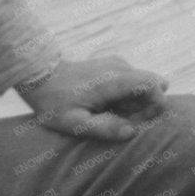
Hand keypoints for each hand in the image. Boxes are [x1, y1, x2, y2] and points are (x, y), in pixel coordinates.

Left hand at [19, 57, 167, 140]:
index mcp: (114, 79)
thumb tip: (131, 131)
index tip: (139, 121)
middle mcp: (120, 66)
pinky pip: (133, 82)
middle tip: (123, 118)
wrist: (38, 76)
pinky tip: (107, 104)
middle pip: (154, 84)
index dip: (156, 106)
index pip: (154, 86)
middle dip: (147, 105)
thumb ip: (104, 128)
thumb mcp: (74, 122)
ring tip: (110, 112)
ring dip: (136, 101)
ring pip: (144, 84)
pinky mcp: (114, 65)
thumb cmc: (54, 102)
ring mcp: (117, 63)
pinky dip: (128, 95)